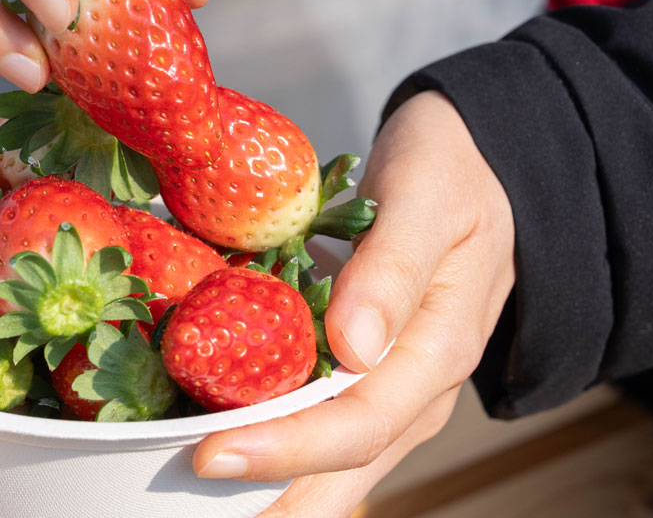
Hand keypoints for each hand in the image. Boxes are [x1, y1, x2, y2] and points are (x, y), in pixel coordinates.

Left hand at [193, 91, 516, 516]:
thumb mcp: (426, 197)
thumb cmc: (448, 173)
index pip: (360, 423)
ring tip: (186, 496)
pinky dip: (271, 448)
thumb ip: (393, 268)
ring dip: (266, 488)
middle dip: (268, 498)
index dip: (287, 448)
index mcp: (437, 350)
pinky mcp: (366, 381)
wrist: (472, 168)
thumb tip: (354, 348)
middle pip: (341, 470)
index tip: (211, 455)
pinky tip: (217, 447)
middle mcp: (416, 390)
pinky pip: (318, 431)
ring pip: (330, 468)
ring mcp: (392, 392)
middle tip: (179, 501)